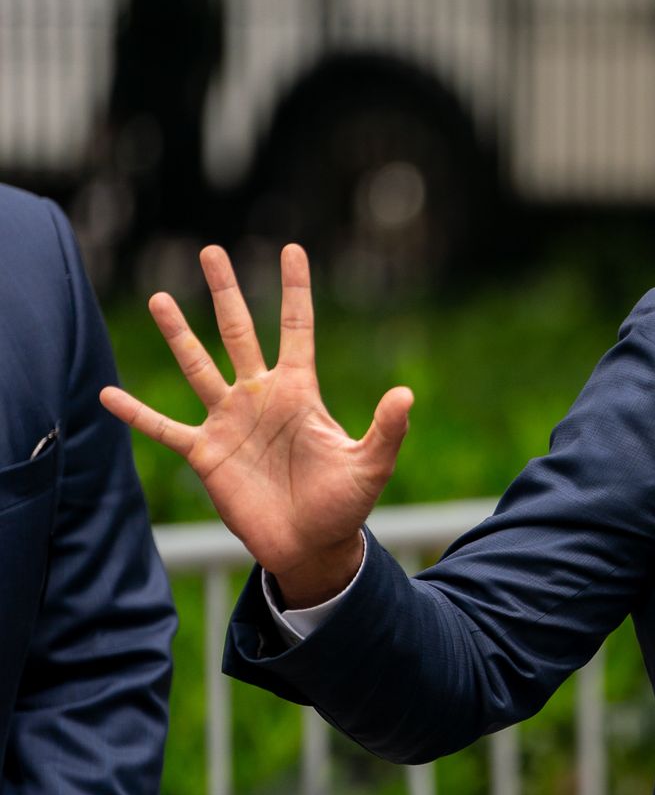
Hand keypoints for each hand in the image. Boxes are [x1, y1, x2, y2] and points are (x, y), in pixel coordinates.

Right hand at [102, 245, 411, 606]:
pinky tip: (107, 394)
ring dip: (178, 334)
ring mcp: (229, 422)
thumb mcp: (370, 465)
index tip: (291, 249)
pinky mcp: (205, 453)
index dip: (295, 290)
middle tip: (212, 251)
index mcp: (300, 392)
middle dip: (226, 292)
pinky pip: (164, 428)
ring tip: (160, 296)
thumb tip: (406, 394)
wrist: (311, 545)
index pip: (297, 328)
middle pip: (239, 332)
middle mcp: (260, 397)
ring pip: (198, 366)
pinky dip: (136, 414)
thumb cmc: (344, 504)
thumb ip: (387, 430)